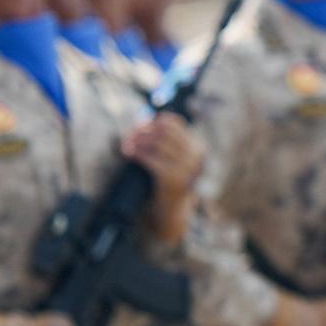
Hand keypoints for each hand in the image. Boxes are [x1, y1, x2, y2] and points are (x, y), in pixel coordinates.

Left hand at [122, 114, 206, 242]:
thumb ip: (168, 140)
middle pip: (164, 132)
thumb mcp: (176, 159)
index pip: (175, 124)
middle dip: (144, 130)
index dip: (156, 121)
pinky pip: (150, 158)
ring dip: (138, 141)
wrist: (174, 209)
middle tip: (131, 133)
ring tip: (127, 143)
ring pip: (156, 144)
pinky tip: (129, 153)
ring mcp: (185, 167)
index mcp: (198, 147)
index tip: (143, 123)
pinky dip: (137, 154)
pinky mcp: (171, 177)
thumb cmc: (171, 179)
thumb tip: (151, 117)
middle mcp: (195, 156)